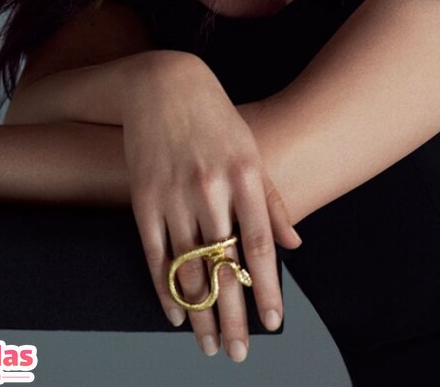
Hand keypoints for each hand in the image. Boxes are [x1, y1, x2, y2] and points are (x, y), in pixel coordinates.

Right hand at [121, 50, 301, 362]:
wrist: (162, 84)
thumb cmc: (215, 118)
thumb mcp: (252, 149)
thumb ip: (274, 200)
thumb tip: (296, 245)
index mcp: (245, 176)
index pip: (258, 245)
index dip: (265, 289)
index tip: (271, 322)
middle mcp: (211, 189)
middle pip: (222, 267)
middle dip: (232, 316)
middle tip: (237, 354)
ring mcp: (174, 195)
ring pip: (187, 269)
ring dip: (199, 314)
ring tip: (208, 345)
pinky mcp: (143, 199)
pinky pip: (155, 256)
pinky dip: (165, 290)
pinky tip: (176, 314)